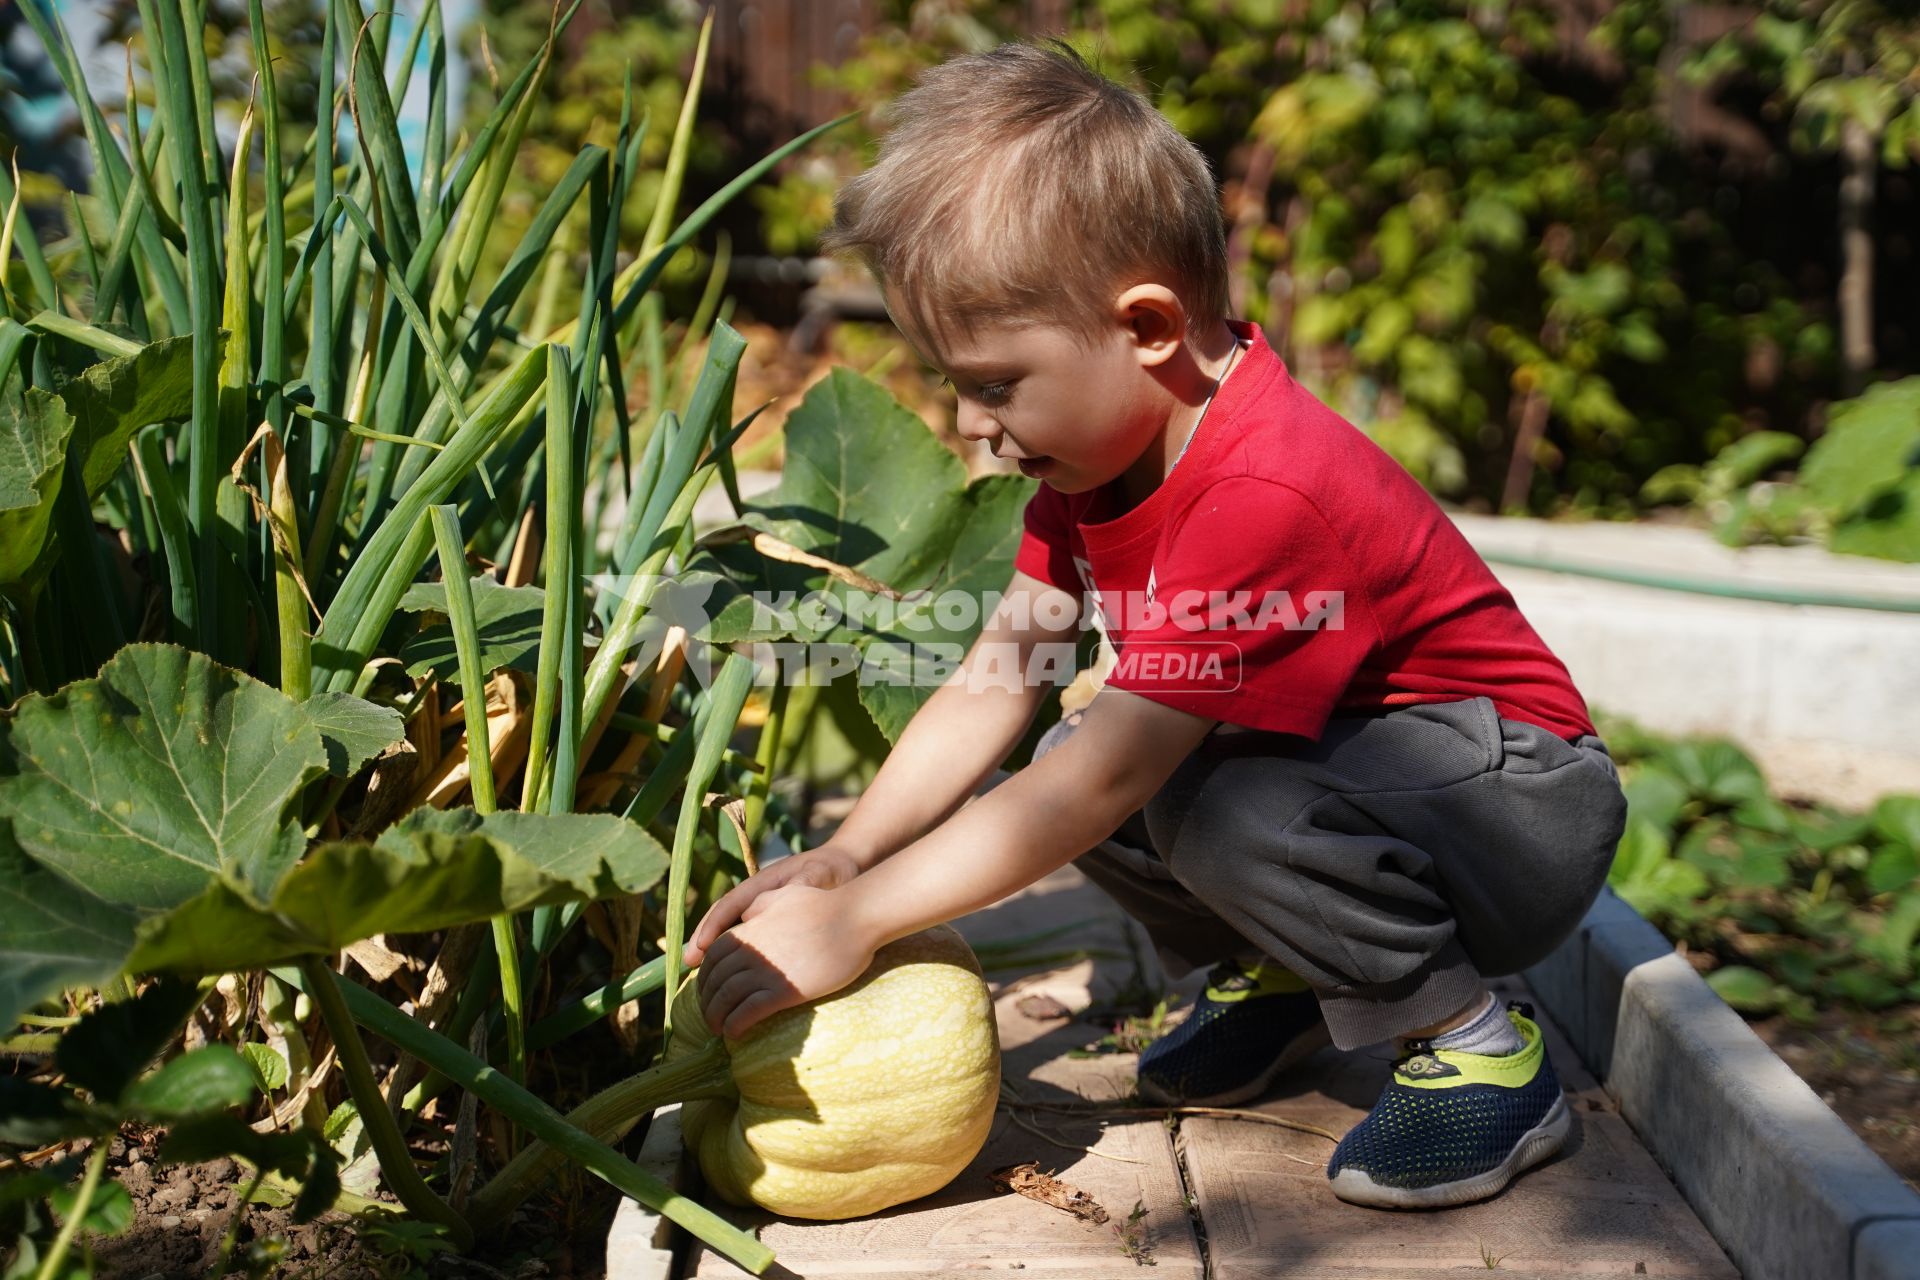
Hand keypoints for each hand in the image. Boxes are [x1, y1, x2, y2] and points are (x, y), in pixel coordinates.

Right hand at [683, 845, 863, 967]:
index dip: (713, 925)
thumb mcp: (820, 874)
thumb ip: (804, 883)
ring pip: (732, 930)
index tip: (700, 946)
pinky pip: (748, 938)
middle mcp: (756, 897)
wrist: (845, 866)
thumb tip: (793, 890)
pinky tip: (730, 975)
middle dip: (704, 941)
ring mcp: (763, 910)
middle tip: (688, 964)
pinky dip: (736, 954)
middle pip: (722, 919)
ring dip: (715, 951)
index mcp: (763, 883)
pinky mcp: (773, 923)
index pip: (730, 904)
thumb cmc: (831, 869)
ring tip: (701, 974)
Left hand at [693, 884, 876, 1037]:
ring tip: (718, 1029)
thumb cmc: (826, 906)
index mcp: (750, 928)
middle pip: (715, 979)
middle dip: (707, 1000)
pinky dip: (735, 1024)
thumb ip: (762, 903)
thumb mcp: (787, 895)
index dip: (705, 976)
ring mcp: (766, 970)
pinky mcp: (784, 990)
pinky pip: (748, 1011)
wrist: (855, 918)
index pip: (713, 956)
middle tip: (710, 1015)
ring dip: (716, 1016)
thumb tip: (746, 913)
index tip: (708, 990)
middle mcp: (752, 950)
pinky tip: (734, 1033)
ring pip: (726, 997)